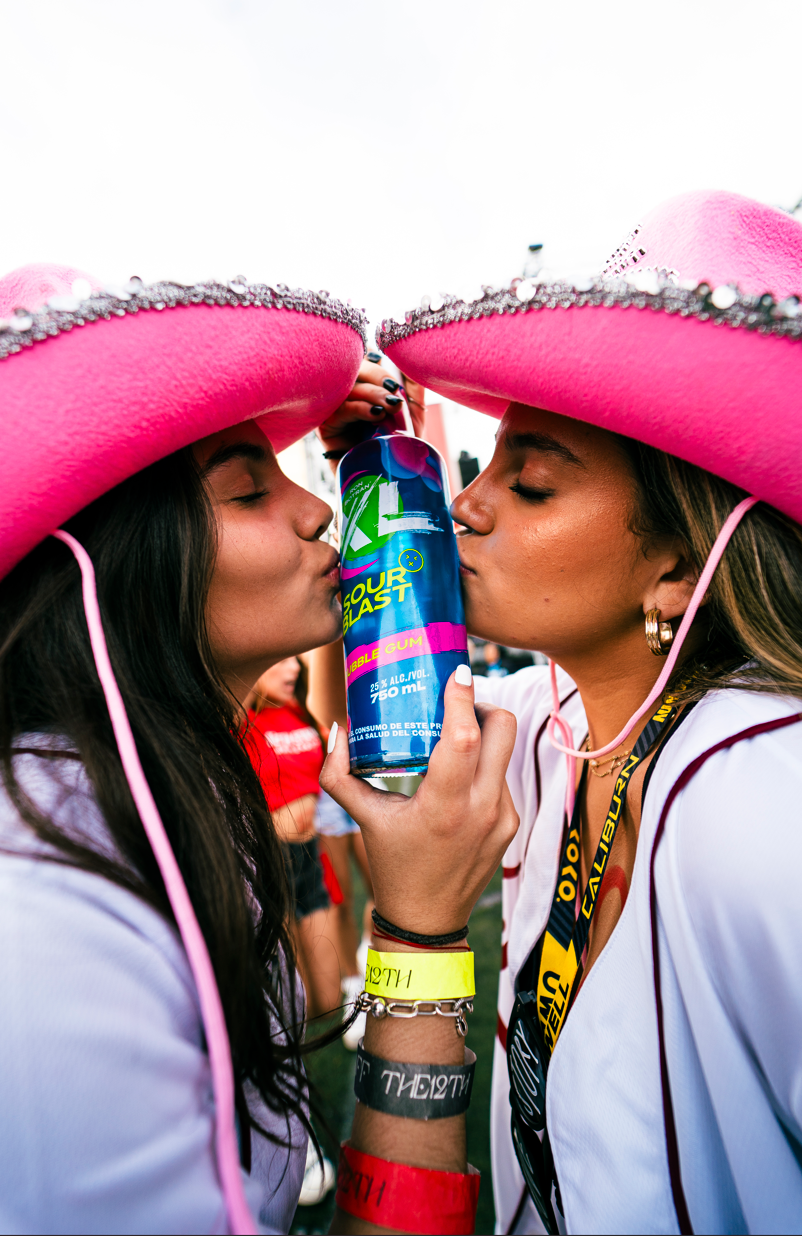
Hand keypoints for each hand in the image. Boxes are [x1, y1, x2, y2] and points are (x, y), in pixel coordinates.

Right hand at [317, 359, 425, 465]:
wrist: (390, 480)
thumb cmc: (400, 446)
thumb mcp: (413, 412)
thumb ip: (412, 385)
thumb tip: (410, 360)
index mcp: (364, 386)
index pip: (364, 362)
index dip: (379, 365)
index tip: (398, 381)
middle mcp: (346, 395)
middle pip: (353, 370)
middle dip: (377, 377)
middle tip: (394, 392)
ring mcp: (333, 410)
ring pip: (346, 388)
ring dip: (371, 393)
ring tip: (389, 406)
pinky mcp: (326, 427)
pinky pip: (338, 409)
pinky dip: (358, 407)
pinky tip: (376, 414)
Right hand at [319, 670, 518, 933]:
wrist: (427, 922)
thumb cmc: (392, 866)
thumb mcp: (363, 818)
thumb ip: (338, 773)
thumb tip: (337, 728)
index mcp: (444, 805)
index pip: (464, 737)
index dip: (464, 697)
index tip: (456, 671)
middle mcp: (481, 808)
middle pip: (504, 729)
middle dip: (484, 703)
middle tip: (459, 700)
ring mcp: (502, 816)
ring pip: (504, 751)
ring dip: (482, 735)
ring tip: (453, 734)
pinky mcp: (511, 823)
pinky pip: (502, 777)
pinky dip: (483, 766)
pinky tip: (460, 773)